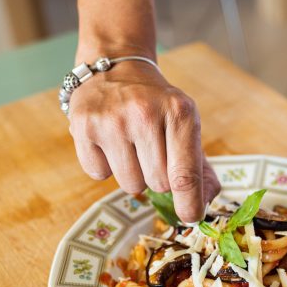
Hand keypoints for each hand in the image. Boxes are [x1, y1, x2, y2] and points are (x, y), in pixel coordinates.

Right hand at [68, 61, 220, 222]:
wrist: (116, 68)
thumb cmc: (157, 106)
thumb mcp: (185, 123)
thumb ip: (198, 166)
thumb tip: (203, 205)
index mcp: (180, 111)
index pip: (185, 173)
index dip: (190, 203)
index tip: (191, 218)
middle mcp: (145, 114)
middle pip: (158, 184)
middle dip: (158, 177)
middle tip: (151, 151)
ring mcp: (111, 120)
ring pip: (129, 185)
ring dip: (132, 174)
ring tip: (130, 144)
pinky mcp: (83, 126)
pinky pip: (98, 174)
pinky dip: (104, 166)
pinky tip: (108, 141)